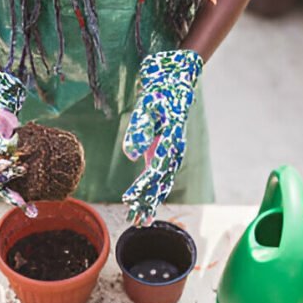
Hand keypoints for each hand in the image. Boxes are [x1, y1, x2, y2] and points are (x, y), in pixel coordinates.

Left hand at [121, 50, 202, 225]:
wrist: (174, 80)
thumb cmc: (160, 91)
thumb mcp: (148, 104)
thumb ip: (140, 129)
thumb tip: (131, 154)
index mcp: (172, 142)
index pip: (155, 171)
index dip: (142, 188)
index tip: (128, 200)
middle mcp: (174, 151)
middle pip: (160, 183)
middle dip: (147, 203)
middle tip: (133, 221)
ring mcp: (170, 152)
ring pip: (161, 183)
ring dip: (150, 202)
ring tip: (138, 221)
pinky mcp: (164, 150)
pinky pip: (159, 176)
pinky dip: (151, 191)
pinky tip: (144, 204)